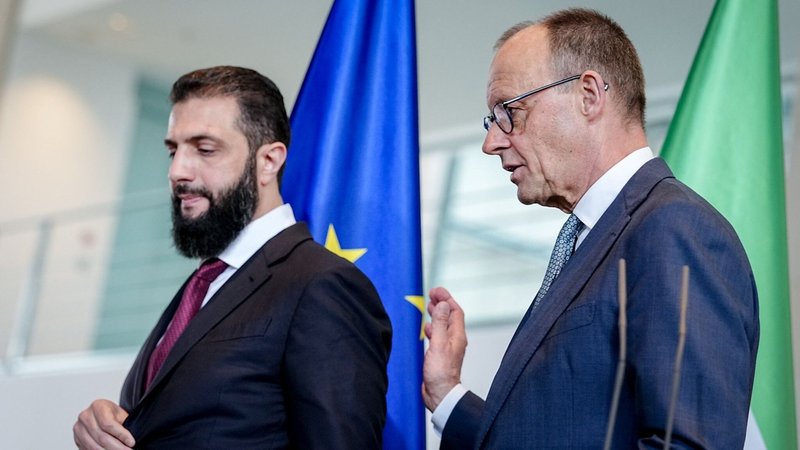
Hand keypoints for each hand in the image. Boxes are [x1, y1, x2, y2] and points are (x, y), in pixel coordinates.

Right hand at [73, 399, 134, 448]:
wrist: (102, 414)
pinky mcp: (77, 440)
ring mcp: (79, 429)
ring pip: (94, 446)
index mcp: (97, 406)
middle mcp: (85, 417)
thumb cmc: (112, 414)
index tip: (131, 442)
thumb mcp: (120, 415)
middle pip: (102, 437)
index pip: (108, 424)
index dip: (121, 435)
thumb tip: (130, 441)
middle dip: (117, 447)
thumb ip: (124, 425)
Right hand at [422, 286, 466, 411]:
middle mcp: (454, 340)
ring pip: (443, 326)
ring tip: (428, 307)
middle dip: (441, 304)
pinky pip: (438, 336)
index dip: (446, 299)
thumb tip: (443, 304)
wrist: (440, 394)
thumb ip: (439, 323)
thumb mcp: (438, 344)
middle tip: (432, 295)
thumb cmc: (440, 373)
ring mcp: (447, 348)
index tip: (436, 291)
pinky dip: (432, 328)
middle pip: (449, 317)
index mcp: (457, 336)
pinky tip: (426, 329)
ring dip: (436, 315)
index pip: (455, 311)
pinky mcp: (440, 355)